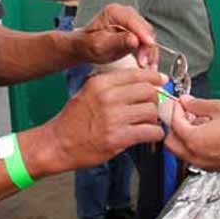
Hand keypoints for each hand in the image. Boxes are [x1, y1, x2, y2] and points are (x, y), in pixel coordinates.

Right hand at [36, 68, 164, 172]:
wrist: (57, 144)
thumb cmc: (73, 120)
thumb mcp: (87, 91)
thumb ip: (110, 84)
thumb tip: (139, 80)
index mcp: (101, 83)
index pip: (137, 74)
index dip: (154, 77)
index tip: (161, 81)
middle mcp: (108, 98)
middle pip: (148, 91)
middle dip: (154, 99)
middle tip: (151, 107)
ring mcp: (114, 118)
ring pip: (151, 111)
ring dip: (154, 118)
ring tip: (147, 123)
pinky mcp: (118, 138)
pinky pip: (150, 131)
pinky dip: (155, 134)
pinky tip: (150, 135)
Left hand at [70, 4, 158, 67]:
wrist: (85, 47)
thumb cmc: (88, 45)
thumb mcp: (99, 45)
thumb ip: (117, 41)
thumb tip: (136, 40)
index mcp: (114, 12)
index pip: (134, 22)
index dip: (143, 34)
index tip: (150, 46)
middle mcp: (126, 13)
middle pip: (145, 29)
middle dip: (147, 47)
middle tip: (144, 64)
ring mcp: (133, 22)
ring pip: (149, 36)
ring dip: (150, 53)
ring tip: (148, 68)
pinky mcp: (136, 32)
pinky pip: (148, 42)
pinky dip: (149, 54)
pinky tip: (150, 65)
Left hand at [165, 96, 219, 172]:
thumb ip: (199, 104)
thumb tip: (188, 102)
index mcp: (194, 140)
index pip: (174, 123)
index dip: (175, 109)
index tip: (181, 102)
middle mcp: (196, 155)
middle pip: (171, 141)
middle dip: (174, 125)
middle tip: (184, 113)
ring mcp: (204, 164)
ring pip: (181, 151)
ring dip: (183, 136)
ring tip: (197, 122)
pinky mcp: (213, 167)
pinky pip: (194, 156)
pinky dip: (193, 145)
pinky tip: (207, 133)